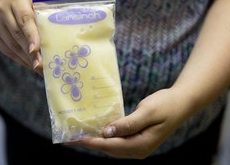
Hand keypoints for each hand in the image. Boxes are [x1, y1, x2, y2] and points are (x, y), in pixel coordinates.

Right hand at [0, 0, 42, 74]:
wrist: (7, 5)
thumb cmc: (30, 7)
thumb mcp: (38, 6)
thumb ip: (46, 17)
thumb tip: (60, 37)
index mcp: (17, 0)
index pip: (25, 19)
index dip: (31, 36)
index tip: (36, 50)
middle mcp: (3, 10)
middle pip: (18, 35)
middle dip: (31, 52)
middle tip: (42, 65)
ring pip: (12, 45)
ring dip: (27, 59)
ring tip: (39, 68)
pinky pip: (8, 51)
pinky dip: (21, 59)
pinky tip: (31, 65)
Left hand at [71, 88, 190, 158]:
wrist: (181, 103)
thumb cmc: (166, 105)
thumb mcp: (147, 112)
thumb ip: (127, 124)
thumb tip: (107, 133)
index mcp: (141, 144)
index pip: (110, 145)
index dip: (91, 142)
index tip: (74, 139)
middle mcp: (138, 149)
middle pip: (109, 149)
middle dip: (90, 143)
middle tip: (72, 136)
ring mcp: (138, 146)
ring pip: (112, 147)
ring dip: (97, 141)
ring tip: (81, 134)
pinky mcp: (138, 140)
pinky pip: (118, 141)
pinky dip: (106, 137)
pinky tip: (98, 130)